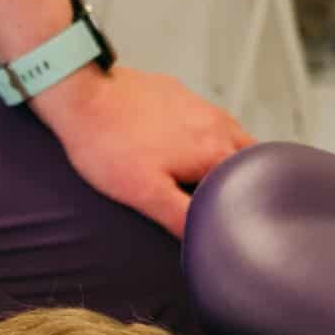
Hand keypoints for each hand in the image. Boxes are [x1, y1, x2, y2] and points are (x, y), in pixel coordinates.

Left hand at [33, 66, 253, 238]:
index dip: (242, 205)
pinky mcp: (180, 95)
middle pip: (246, 158)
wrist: (83, 97)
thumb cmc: (109, 144)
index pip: (251, 184)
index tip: (233, 218)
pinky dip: (203, 138)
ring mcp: (201, 106)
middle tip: (222, 202)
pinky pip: (204, 120)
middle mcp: (218, 124)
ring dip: (222, 159)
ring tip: (202, 179)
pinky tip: (179, 149)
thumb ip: (181, 218)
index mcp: (216, 152)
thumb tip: (205, 239)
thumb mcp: (145, 194)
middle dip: (239, 180)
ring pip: (228, 137)